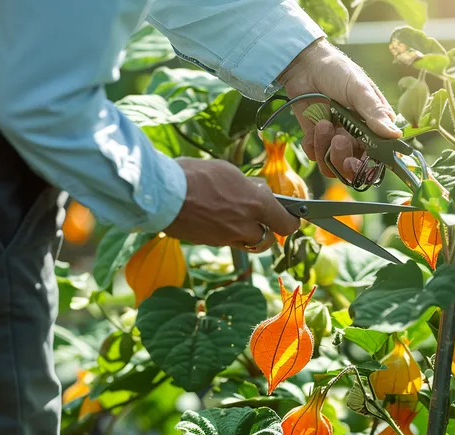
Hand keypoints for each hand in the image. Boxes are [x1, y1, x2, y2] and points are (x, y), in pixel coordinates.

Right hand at [164, 158, 299, 251]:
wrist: (162, 193)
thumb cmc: (195, 175)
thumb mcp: (228, 171)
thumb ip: (249, 186)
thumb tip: (260, 191)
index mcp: (256, 204)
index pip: (286, 223)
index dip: (292, 222)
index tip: (292, 218)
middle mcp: (245, 225)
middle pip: (268, 239)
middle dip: (268, 230)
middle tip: (262, 219)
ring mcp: (227, 237)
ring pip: (248, 243)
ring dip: (249, 234)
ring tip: (239, 219)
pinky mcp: (210, 243)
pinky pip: (227, 242)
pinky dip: (228, 234)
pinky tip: (217, 219)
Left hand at [278, 39, 401, 182]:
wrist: (305, 64)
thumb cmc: (338, 71)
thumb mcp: (359, 89)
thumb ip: (374, 113)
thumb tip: (396, 135)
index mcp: (374, 127)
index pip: (378, 157)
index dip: (369, 165)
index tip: (358, 159)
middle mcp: (357, 138)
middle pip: (354, 168)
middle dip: (344, 159)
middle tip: (338, 140)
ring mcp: (335, 140)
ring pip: (332, 166)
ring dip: (325, 149)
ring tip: (322, 124)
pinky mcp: (315, 139)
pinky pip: (314, 156)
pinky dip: (312, 145)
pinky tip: (313, 125)